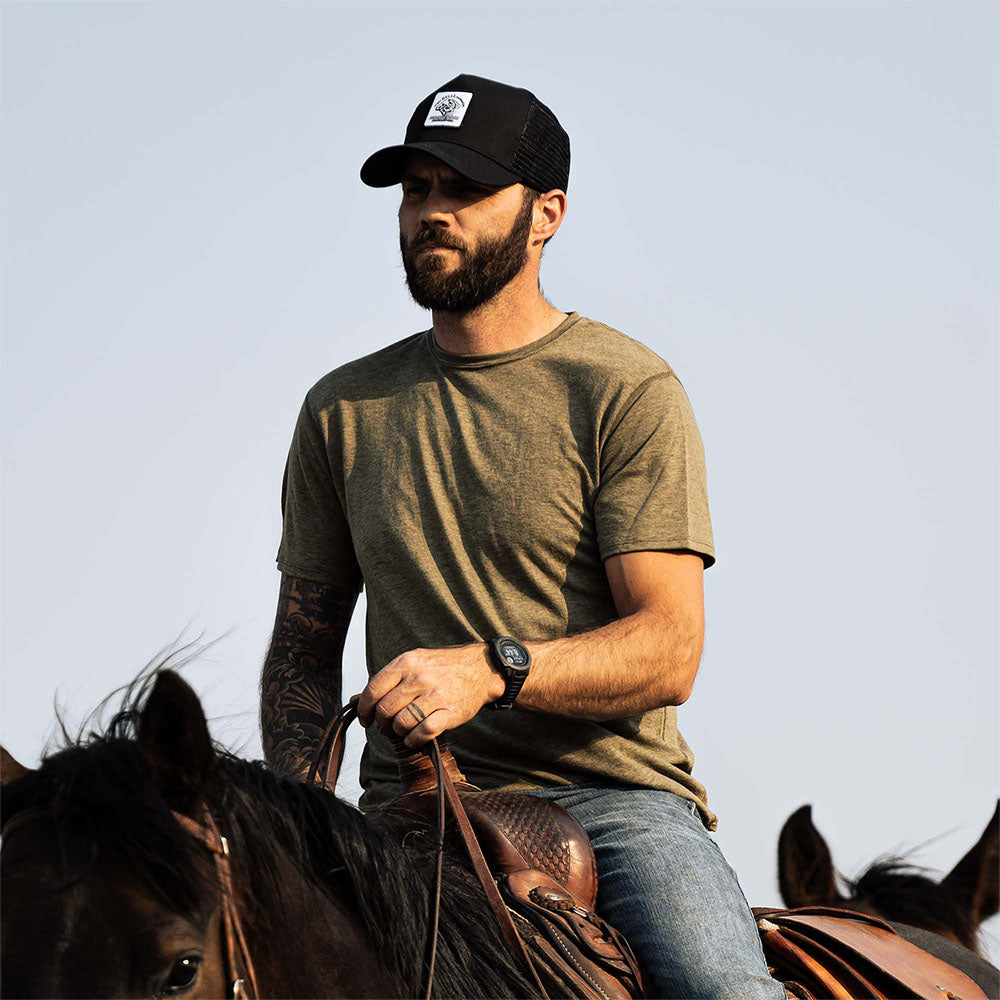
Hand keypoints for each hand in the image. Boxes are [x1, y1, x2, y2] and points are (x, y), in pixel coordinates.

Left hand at [355, 645, 503, 746]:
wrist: (480, 669)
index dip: (364, 709)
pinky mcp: (450, 712)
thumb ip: (388, 679)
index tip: (366, 719)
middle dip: (381, 724)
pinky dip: (413, 740)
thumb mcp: (414, 661)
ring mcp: (436, 695)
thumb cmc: (443, 667)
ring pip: (402, 723)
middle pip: (385, 710)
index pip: (373, 690)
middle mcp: (420, 677)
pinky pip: (422, 733)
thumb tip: (357, 700)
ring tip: (403, 730)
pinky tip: (414, 737)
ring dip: (398, 733)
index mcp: (407, 663)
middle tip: (387, 726)